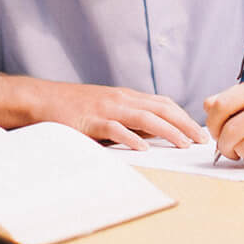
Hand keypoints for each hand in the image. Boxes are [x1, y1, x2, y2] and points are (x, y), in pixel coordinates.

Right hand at [33, 81, 206, 150]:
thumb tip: (154, 135)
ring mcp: (106, 108)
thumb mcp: (106, 109)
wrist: (41, 99)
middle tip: (202, 140)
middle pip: (161, 109)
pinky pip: (114, 128)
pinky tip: (143, 147)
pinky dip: (130, 137)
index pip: (163, 104)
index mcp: (126, 97)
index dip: (184, 117)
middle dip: (185, 124)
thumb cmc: (74, 108)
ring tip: (183, 144)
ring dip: (167, 130)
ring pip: (144, 117)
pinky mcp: (90, 120)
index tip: (200, 131)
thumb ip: (128, 119)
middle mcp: (120, 99)